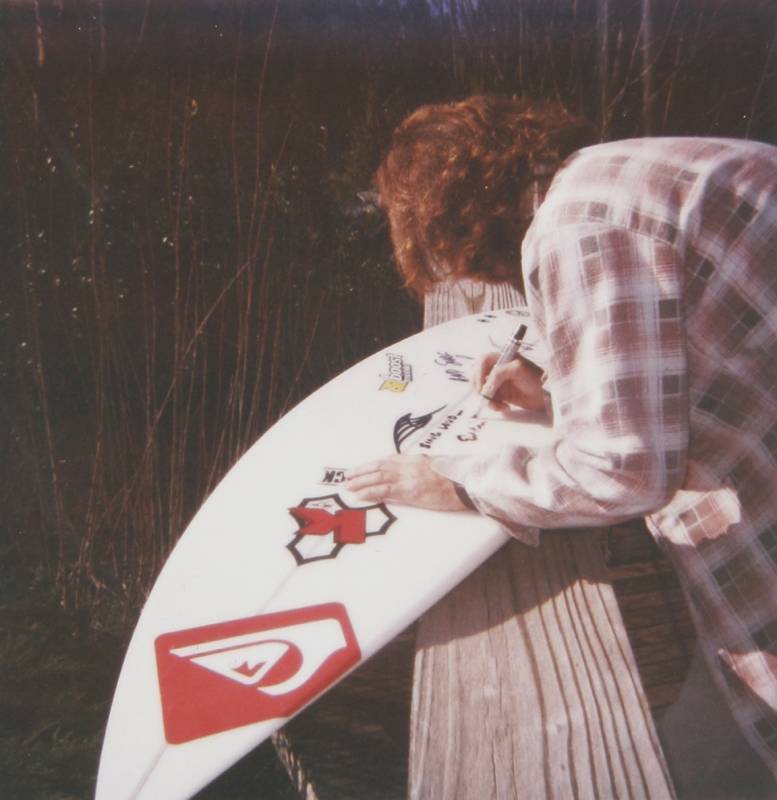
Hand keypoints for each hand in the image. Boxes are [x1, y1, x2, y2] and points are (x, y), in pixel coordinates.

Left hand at [345, 455, 466, 510]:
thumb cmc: (457, 477)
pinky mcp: (409, 491)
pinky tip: (359, 495)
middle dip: (361, 471)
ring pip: (377, 477)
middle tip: (348, 476)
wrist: (466, 483)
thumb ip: (425, 467)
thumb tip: (417, 472)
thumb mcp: (438, 466)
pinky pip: (384, 490)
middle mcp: (408, 465)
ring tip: (348, 486)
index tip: (362, 468)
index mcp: (416, 459)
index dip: (373, 464)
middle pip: (379, 466)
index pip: (388, 460)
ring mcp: (407, 478)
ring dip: (361, 481)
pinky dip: (369, 492)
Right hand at [474, 351, 544, 410]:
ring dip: (487, 399)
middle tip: (485, 398)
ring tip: (499, 406)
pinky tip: (503, 407)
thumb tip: (485, 386)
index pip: (482, 361)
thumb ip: (499, 374)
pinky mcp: (500, 394)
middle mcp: (497, 368)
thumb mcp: (517, 370)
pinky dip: (493, 405)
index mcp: (502, 357)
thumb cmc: (535, 378)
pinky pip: (489, 399)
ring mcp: (498, 382)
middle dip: (479, 388)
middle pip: (477, 375)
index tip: (482, 386)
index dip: (478, 372)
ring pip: (482, 390)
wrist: (547, 394)